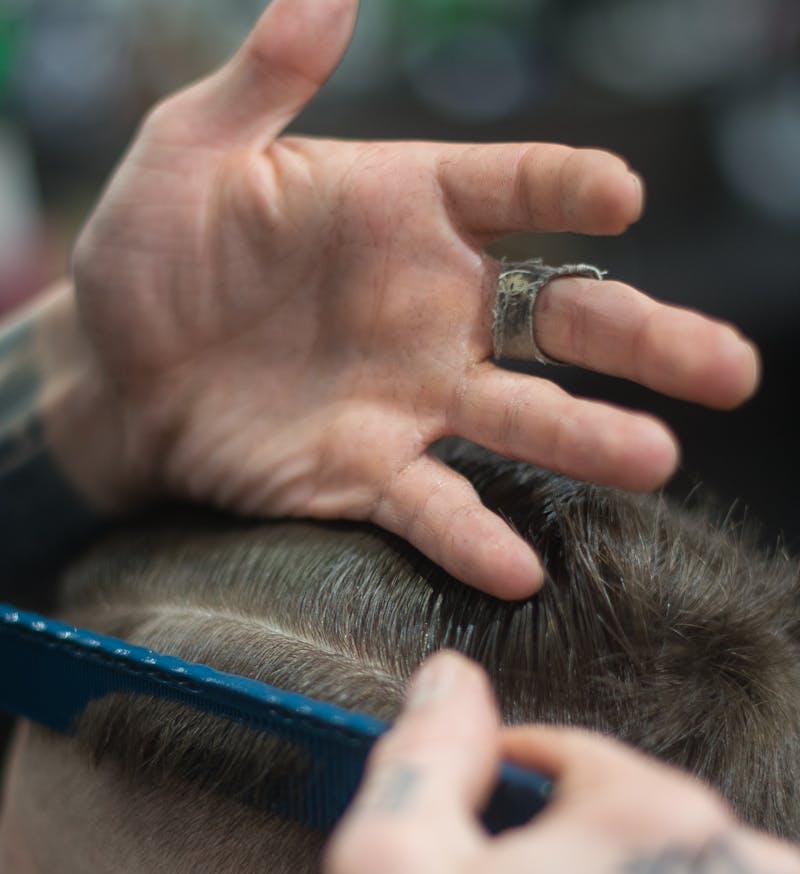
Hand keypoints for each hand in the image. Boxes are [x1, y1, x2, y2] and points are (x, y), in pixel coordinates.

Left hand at [73, 0, 759, 598]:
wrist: (115, 375)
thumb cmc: (152, 251)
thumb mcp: (192, 150)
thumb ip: (264, 80)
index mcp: (407, 207)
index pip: (514, 189)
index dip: (567, 190)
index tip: (618, 199)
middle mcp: (435, 306)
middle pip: (562, 318)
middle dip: (645, 340)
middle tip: (729, 369)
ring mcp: (411, 397)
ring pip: (522, 417)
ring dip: (589, 441)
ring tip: (657, 460)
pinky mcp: (368, 473)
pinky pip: (432, 506)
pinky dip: (473, 536)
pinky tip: (520, 569)